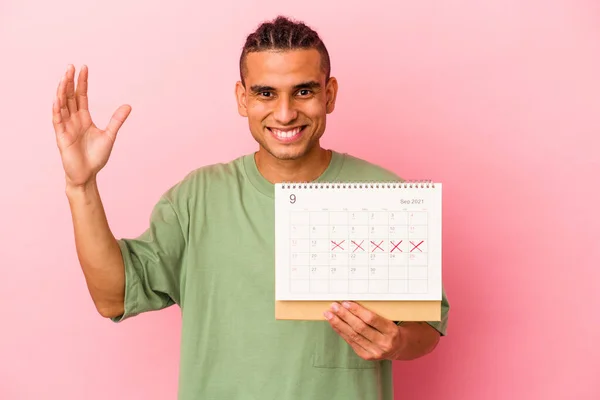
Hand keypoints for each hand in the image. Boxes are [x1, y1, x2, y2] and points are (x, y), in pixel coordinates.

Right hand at [52, 64, 131, 187]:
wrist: (87, 175)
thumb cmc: (96, 157)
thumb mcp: (109, 135)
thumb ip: (117, 120)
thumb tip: (128, 105)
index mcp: (83, 118)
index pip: (81, 96)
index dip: (82, 82)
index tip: (84, 68)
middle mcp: (73, 120)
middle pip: (69, 96)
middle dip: (69, 82)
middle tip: (71, 66)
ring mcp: (66, 127)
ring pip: (61, 105)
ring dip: (61, 91)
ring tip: (64, 77)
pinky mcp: (61, 137)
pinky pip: (57, 120)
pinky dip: (57, 109)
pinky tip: (57, 98)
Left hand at [324, 301, 403, 360]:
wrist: (398, 347)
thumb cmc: (390, 328)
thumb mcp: (389, 319)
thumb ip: (374, 312)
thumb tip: (351, 302)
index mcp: (391, 331)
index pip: (371, 319)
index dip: (357, 310)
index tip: (345, 302)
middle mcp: (384, 343)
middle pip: (359, 328)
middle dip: (344, 316)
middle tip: (334, 306)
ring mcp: (374, 352)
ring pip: (353, 335)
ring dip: (338, 324)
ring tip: (329, 314)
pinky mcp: (366, 356)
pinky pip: (350, 342)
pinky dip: (341, 332)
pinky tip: (334, 324)